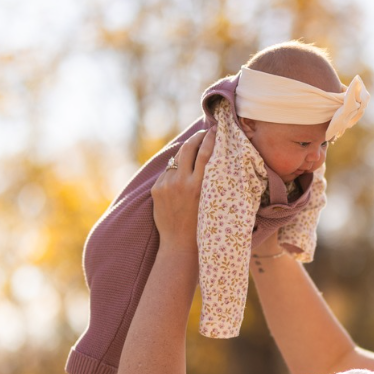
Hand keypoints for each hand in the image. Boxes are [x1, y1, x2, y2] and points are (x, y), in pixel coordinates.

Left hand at [151, 127, 214, 252]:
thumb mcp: (212, 202)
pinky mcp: (156, 189)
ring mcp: (167, 185)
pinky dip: (175, 172)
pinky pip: (167, 174)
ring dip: (185, 154)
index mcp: (199, 187)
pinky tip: (181, 180)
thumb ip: (211, 182)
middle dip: (197, 137)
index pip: (205, 154)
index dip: (211, 139)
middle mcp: (182, 183)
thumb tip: (214, 160)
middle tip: (204, 132)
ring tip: (194, 152)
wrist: (179, 244)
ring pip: (176, 159)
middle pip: (188, 148)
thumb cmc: (203, 226)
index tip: (216, 130)